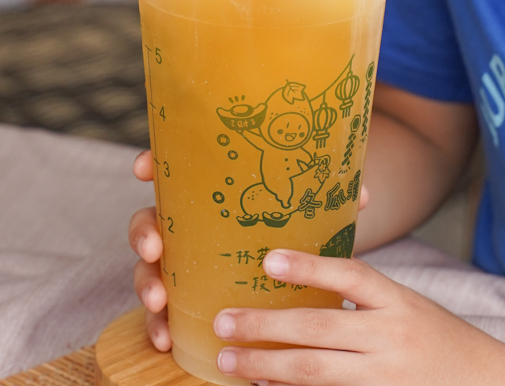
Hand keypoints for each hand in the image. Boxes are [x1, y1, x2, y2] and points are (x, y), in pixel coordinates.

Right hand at [129, 150, 371, 355]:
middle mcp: (188, 225)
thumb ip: (329, 202)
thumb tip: (360, 195)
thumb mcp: (310, 214)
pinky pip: (162, 311)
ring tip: (159, 302)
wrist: (289, 273)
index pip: (175, 171)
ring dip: (146, 283)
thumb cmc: (293, 231)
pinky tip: (165, 338)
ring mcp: (183, 263)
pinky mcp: (185, 297)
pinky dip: (158, 324)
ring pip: (150, 267)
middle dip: (145, 232)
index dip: (153, 164)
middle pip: (152, 219)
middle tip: (156, 248)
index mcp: (211, 193)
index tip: (144, 168)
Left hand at [212, 250, 504, 385]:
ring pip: (318, 373)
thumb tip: (307, 274)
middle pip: (321, 329)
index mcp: (400, 302)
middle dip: (266, 327)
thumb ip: (366, 294)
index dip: (310, 266)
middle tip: (224, 322)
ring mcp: (387, 379)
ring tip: (229, 362)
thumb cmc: (441, 341)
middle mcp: (393, 338)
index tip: (267, 258)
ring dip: (268, 367)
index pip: (353, 275)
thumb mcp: (409, 306)